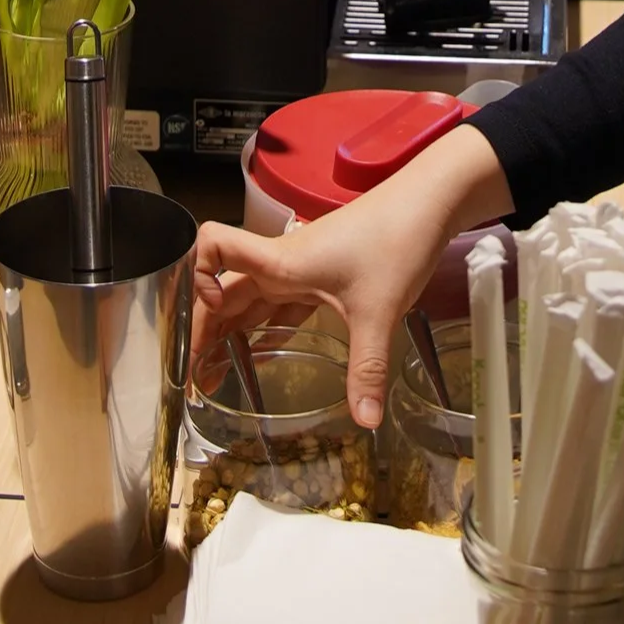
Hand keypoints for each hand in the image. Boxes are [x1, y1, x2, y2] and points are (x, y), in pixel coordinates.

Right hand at [192, 126, 509, 428]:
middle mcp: (282, 264)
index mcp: (281, 263)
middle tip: (194, 379)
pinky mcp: (322, 273)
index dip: (195, 277)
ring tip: (217, 375)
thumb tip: (366, 422)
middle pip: (225, 292)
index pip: (213, 247)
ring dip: (230, 333)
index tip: (201, 318)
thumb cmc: (396, 241)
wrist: (429, 201)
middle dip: (203, 333)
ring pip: (251, 300)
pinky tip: (264, 351)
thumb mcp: (379, 312)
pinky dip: (265, 327)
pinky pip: (280, 303)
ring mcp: (302, 268)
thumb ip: (367, 369)